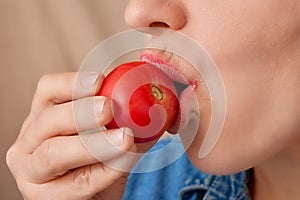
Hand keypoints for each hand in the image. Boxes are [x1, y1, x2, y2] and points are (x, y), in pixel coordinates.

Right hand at [6, 72, 135, 199]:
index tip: (99, 80)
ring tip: (124, 138)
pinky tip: (124, 162)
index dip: (71, 83)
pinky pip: (77, 183)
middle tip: (109, 108)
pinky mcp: (43, 198)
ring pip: (54, 153)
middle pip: (47, 120)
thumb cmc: (95, 166)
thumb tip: (152, 106)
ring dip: (93, 143)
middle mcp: (30, 142)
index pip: (47, 91)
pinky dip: (105, 170)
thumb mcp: (106, 139)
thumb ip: (122, 122)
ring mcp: (31, 171)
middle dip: (81, 112)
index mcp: (43, 118)